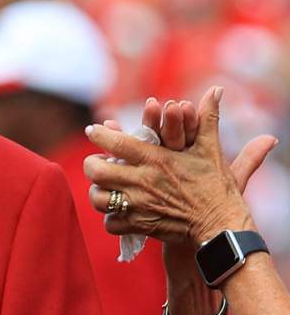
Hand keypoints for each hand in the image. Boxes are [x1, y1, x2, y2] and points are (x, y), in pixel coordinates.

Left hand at [84, 86, 276, 244]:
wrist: (222, 226)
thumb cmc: (217, 186)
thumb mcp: (212, 150)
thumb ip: (209, 118)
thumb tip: (217, 89)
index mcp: (156, 159)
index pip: (116, 142)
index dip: (99, 135)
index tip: (93, 131)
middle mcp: (142, 181)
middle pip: (96, 171)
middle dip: (92, 165)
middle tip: (95, 163)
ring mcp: (139, 205)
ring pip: (98, 198)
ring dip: (97, 192)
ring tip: (102, 187)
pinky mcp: (140, 226)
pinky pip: (110, 223)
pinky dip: (111, 218)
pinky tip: (117, 212)